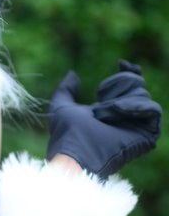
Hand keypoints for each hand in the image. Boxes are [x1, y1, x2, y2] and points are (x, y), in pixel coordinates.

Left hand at [47, 60, 161, 178]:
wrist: (76, 152)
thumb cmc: (67, 134)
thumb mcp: (61, 107)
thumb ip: (65, 90)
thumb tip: (72, 73)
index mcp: (110, 109)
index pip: (129, 84)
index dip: (128, 71)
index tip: (120, 63)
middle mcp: (126, 116)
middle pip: (137, 84)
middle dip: (118, 84)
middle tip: (101, 96)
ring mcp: (137, 125)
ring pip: (144, 95)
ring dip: (120, 100)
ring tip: (102, 114)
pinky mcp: (147, 134)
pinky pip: (154, 110)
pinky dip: (137, 106)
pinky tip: (119, 109)